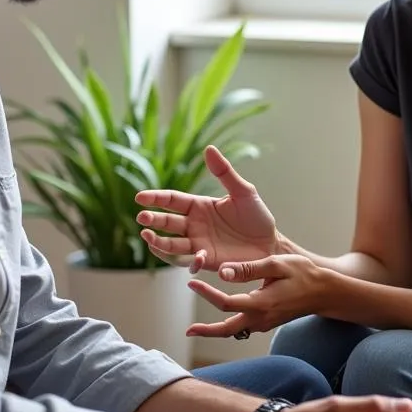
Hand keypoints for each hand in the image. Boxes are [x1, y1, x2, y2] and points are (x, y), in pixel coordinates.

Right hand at [135, 146, 282, 272]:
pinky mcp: (207, 261)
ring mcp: (198, 244)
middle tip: (142, 218)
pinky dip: (189, 261)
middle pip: (167, 222)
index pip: (172, 200)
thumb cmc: (257, 216)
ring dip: (158, 242)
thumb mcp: (243, 192)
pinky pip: (190, 262)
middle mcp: (194, 225)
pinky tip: (197, 257)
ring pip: (171, 245)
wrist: (271, 244)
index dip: (155, 198)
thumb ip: (225, 173)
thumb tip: (209, 148)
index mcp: (199, 206)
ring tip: (147, 237)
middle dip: (152, 221)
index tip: (139, 197)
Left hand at [187, 254, 327, 337]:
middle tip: (188, 330)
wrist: (324, 292)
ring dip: (216, 329)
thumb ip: (249, 269)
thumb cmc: (302, 273)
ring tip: (197, 328)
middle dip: (206, 331)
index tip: (191, 283)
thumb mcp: (276, 264)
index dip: (206, 294)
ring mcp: (264, 323)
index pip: (226, 303)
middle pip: (227, 329)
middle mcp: (261, 317)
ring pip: (235, 331)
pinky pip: (244, 327)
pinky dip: (229, 325)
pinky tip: (221, 316)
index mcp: (261, 303)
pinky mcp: (267, 322)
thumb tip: (222, 272)